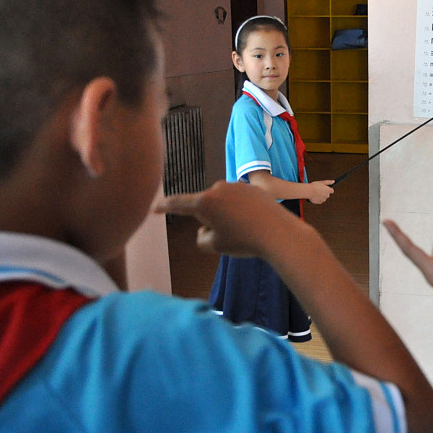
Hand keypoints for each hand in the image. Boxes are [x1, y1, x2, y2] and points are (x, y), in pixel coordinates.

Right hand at [155, 181, 301, 257]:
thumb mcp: (215, 246)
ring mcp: (235, 185)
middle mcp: (217, 188)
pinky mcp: (250, 187)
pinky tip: (254, 222)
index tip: (154, 208)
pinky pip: (237, 201)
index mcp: (204, 202)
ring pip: (222, 204)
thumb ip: (201, 239)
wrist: (278, 232)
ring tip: (244, 230)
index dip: (165, 207)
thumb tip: (205, 230)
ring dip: (225, 215)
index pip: (178, 204)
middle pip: (204, 207)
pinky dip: (240, 212)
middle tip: (229, 236)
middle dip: (209, 220)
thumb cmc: (244, 241)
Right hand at [307, 179, 334, 203]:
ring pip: (323, 198)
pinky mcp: (319, 202)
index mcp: (329, 190)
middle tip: (319, 190)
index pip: (332, 190)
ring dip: (321, 196)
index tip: (325, 188)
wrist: (309, 191)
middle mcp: (327, 195)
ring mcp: (323, 199)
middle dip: (324, 192)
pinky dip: (318, 199)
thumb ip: (328, 182)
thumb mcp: (322, 182)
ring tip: (316, 193)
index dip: (328, 189)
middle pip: (327, 194)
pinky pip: (320, 200)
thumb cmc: (315, 186)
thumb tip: (333, 181)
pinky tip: (314, 196)